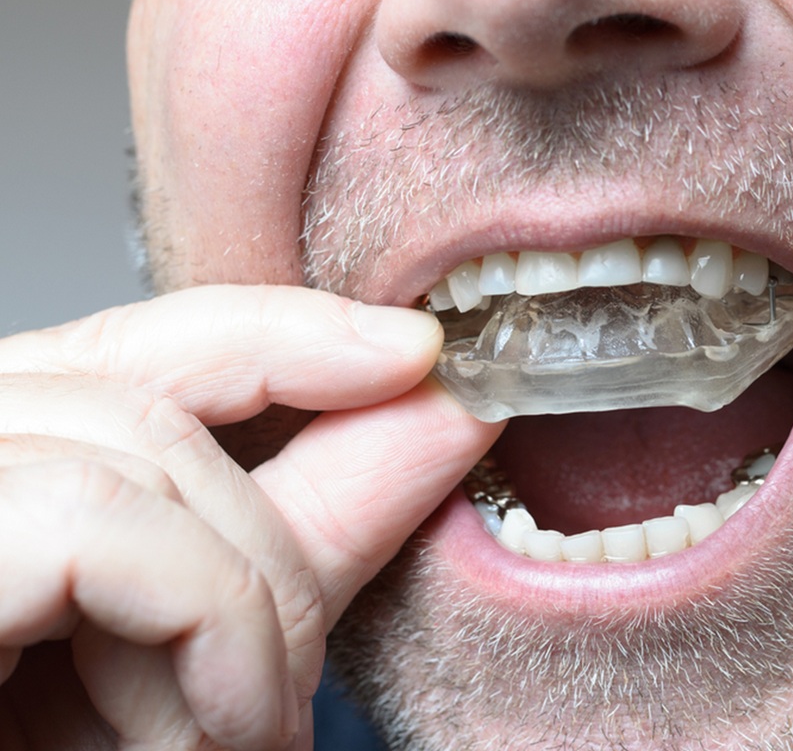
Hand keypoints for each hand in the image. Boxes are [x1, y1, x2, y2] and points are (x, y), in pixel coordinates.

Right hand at [0, 285, 501, 749]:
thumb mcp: (187, 656)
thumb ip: (303, 530)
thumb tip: (441, 413)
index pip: (142, 342)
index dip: (287, 333)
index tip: (415, 352)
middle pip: (148, 397)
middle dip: (271, 539)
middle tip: (290, 688)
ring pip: (137, 457)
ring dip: (239, 610)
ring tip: (236, 734)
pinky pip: (100, 525)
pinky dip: (202, 623)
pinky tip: (212, 730)